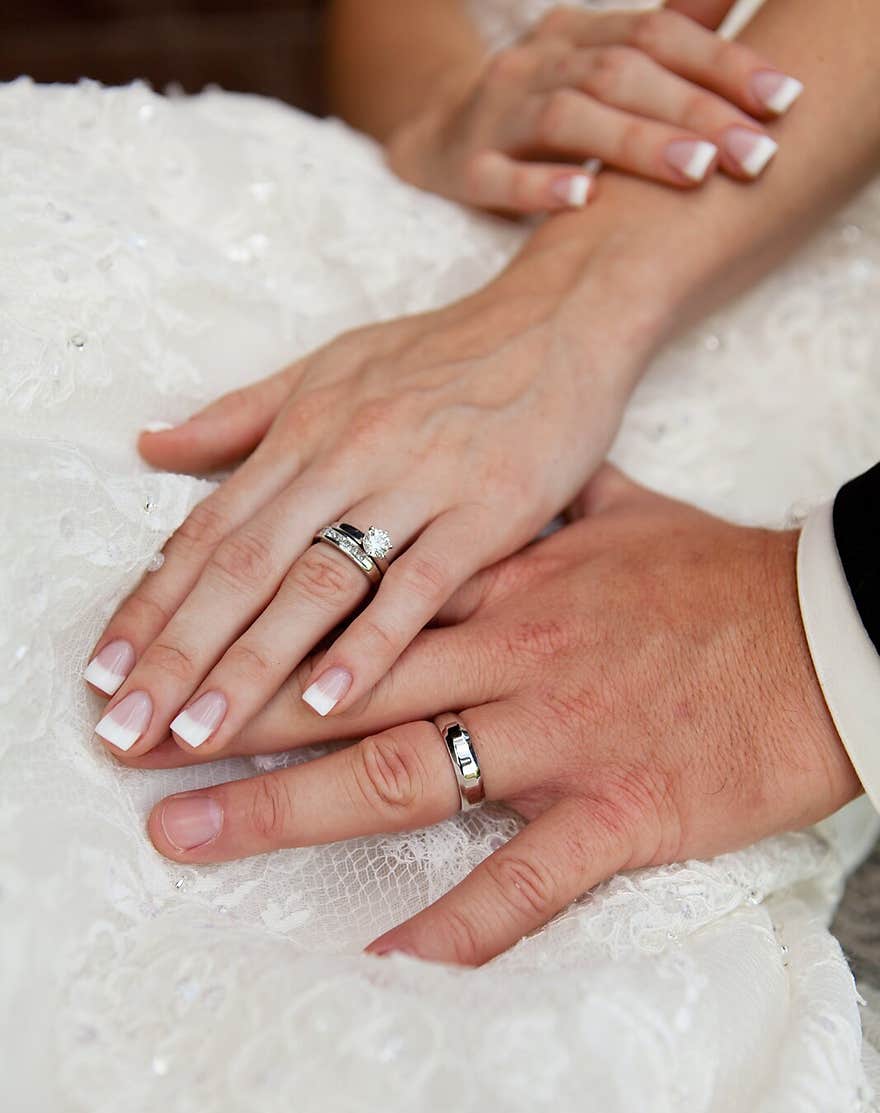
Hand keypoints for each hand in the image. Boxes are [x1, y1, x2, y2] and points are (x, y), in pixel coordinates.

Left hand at [85, 242, 648, 757]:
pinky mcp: (485, 513)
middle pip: (242, 567)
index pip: (206, 530)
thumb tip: (152, 445)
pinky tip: (328, 702)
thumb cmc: (443, 353)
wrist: (560, 319)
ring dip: (251, 663)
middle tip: (126, 728)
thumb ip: (240, 416)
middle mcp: (344, 459)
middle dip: (177, 653)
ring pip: (316, 583)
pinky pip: (419, 588)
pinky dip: (371, 645)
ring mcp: (414, 486)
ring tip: (200, 731)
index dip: (149, 605)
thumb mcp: (329, 368)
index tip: (105, 673)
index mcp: (302, 434)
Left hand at [142, 469, 858, 966]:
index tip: (185, 661)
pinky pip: (524, 882)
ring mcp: (561, 734)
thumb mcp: (626, 510)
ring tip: (192, 836)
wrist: (838, 627)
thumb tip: (521, 479)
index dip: (262, 639)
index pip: (356, 612)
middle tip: (136, 755)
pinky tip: (379, 963)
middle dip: (232, 721)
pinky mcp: (622, 810)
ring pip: (401, 772)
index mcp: (506, 586)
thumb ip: (553, 503)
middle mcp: (512, 655)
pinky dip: (452, 929)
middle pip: (345, 691)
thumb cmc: (728, 575)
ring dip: (287, 807)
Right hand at [387, 5, 800, 214]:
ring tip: (697, 172)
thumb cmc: (537, 105)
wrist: (431, 136)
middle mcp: (540, 63)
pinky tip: (583, 199)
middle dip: (696, 113)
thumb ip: (662, 35)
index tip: (782, 101)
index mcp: (579, 34)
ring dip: (637, 144)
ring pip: (569, 120)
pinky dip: (541, 187)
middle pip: (623, 75)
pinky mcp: (465, 170)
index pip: (658, 35)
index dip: (722, 64)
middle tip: (756, 153)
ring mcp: (498, 116)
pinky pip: (499, 177)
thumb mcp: (596, 60)